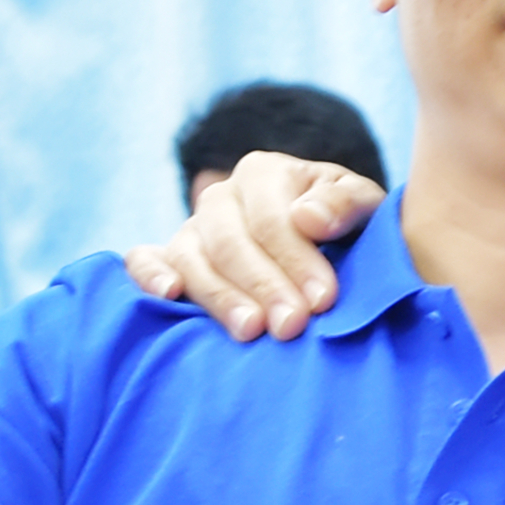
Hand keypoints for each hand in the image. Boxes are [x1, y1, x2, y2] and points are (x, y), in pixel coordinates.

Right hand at [124, 153, 386, 340]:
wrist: (330, 243)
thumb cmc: (346, 223)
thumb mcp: (361, 205)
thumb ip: (344, 204)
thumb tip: (309, 218)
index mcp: (264, 173)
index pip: (271, 218)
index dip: (296, 259)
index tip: (323, 300)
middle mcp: (222, 197)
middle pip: (230, 242)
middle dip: (263, 286)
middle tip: (291, 326)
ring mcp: (191, 227)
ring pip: (191, 258)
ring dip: (219, 296)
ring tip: (250, 331)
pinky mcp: (169, 257)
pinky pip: (143, 260)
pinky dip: (149, 275)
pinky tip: (169, 295)